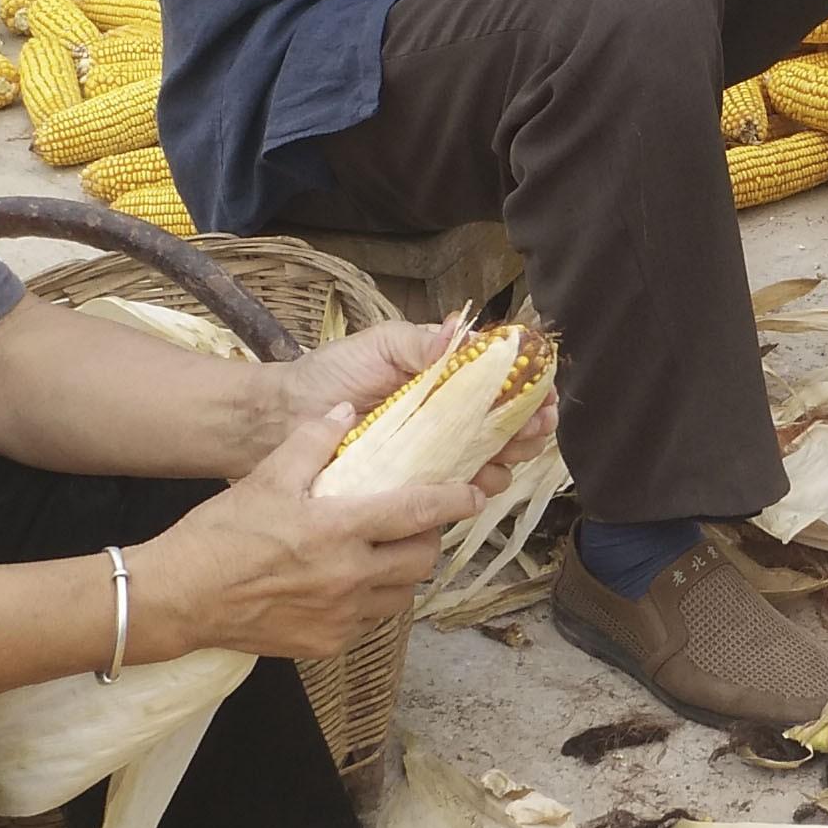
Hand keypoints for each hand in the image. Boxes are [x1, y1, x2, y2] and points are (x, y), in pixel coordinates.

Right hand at [133, 401, 481, 663]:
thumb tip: (347, 410)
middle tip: (419, 522)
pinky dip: (372, 600)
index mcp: (338, 529)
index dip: (454, 501)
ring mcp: (342, 616)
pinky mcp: (328, 643)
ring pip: (401, 594)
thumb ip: (313, 441)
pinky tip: (350, 584)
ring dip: (403, 571)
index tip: (474, 492)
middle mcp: (350, 577)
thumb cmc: (220, 535)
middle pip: (421, 558)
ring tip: (384, 552)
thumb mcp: (266, 477)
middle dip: (430, 538)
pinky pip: (370, 620)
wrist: (181, 598)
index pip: (418, 513)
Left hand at [264, 322, 529, 499]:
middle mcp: (447, 417)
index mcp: (445, 378)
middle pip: (507, 425)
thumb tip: (462, 336)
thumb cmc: (330, 375)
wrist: (284, 417)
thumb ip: (419, 343)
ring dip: (510, 457)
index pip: (500, 382)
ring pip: (492, 461)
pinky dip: (476, 488)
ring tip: (510, 452)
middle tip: (536, 425)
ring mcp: (434, 453)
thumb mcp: (378, 346)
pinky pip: (456, 491)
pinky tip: (480, 480)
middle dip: (530, 426)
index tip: (543, 392)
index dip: (528, 387)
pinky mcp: (416, 485)